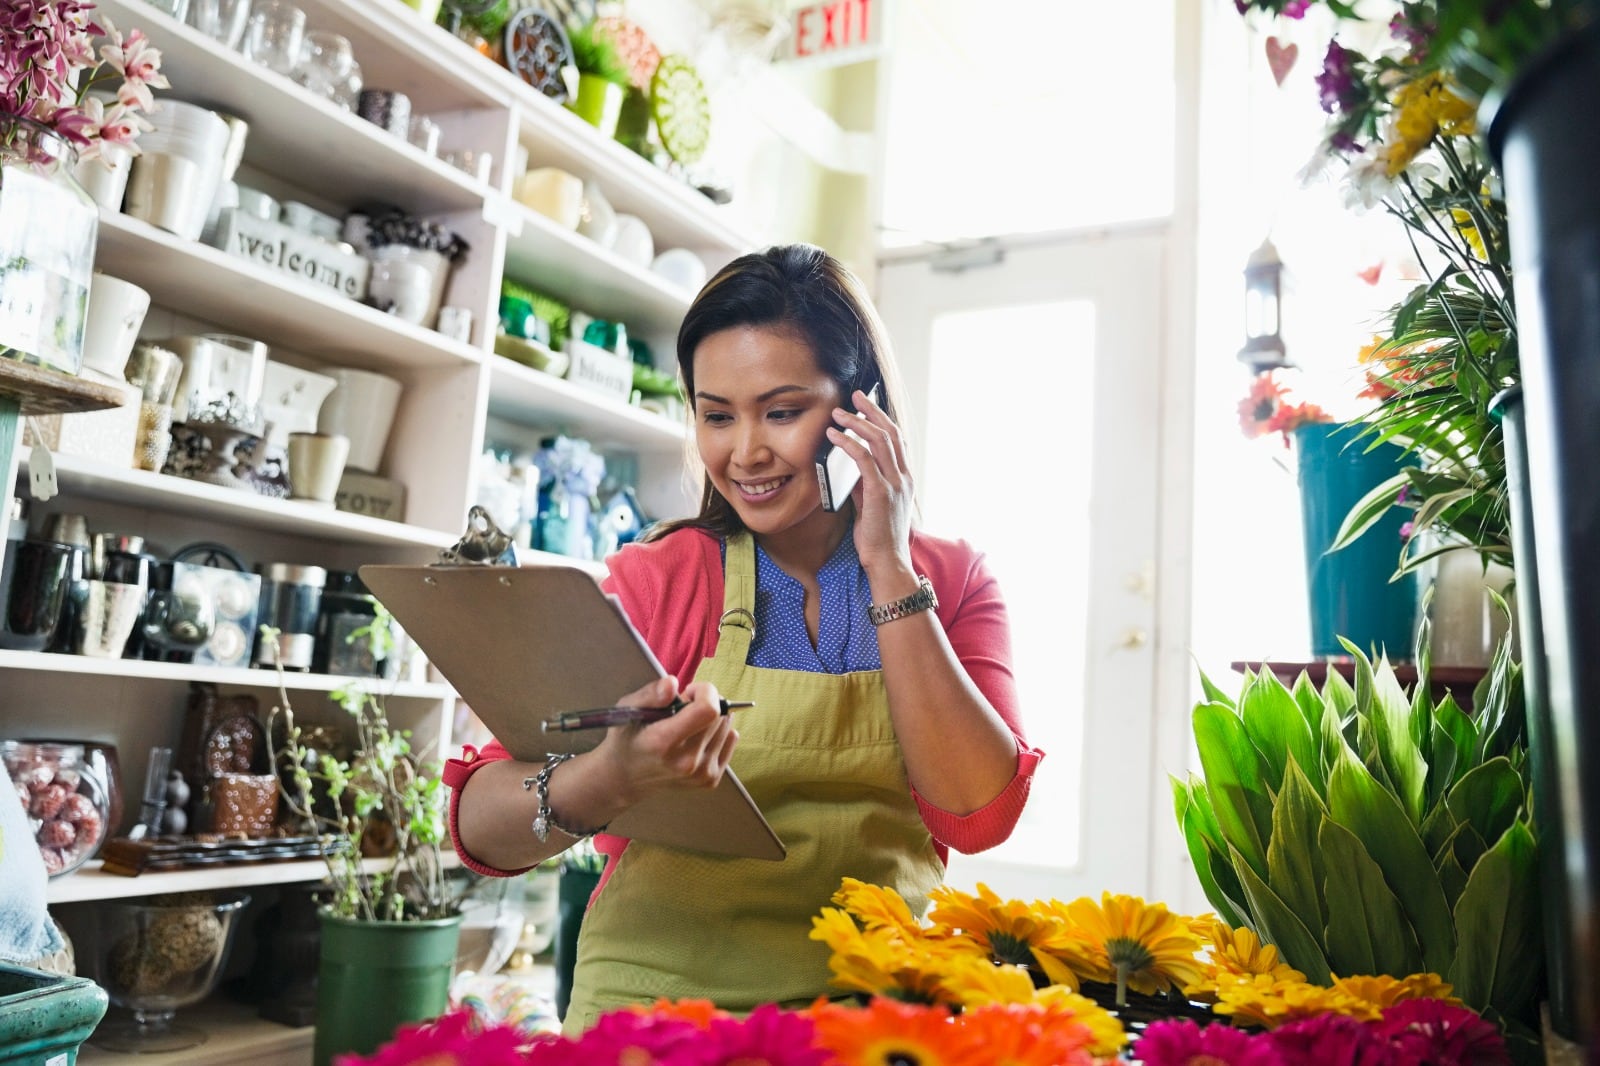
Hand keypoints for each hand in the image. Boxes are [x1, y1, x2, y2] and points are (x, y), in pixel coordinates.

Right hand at [593, 676, 738, 805]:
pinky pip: (730, 740)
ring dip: (711, 717)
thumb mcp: (628, 709)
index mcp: (663, 743)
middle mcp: (686, 762)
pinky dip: (717, 732)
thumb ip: (650, 694)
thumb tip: (672, 684)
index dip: (704, 692)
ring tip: (687, 724)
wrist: (626, 778)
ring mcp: (700, 774)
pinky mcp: (710, 780)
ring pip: (726, 726)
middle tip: (683, 708)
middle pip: (718, 716)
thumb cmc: (627, 739)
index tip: (689, 691)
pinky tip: (697, 736)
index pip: (707, 710)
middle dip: (705, 702)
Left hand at [827, 388, 914, 577]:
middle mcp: (903, 477)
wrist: (887, 561)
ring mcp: (894, 484)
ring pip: (878, 440)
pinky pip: (863, 458)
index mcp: (905, 479)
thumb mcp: (872, 505)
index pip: (897, 440)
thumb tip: (850, 468)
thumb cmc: (879, 538)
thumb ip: (864, 484)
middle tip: (855, 396)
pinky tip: (834, 436)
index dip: (882, 419)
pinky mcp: (879, 492)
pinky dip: (848, 443)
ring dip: (856, 422)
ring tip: (838, 413)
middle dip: (872, 410)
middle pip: (890, 432)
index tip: (867, 405)